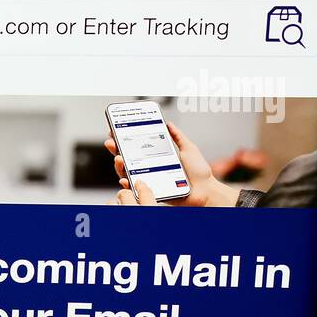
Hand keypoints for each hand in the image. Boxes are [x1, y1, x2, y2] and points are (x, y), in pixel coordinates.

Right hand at [104, 121, 239, 207]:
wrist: (206, 190)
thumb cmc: (199, 173)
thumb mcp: (189, 149)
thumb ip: (178, 137)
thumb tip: (169, 124)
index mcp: (156, 158)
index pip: (136, 147)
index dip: (124, 139)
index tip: (115, 131)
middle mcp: (149, 169)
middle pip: (127, 158)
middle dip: (116, 149)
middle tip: (111, 142)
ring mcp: (148, 180)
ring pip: (127, 173)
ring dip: (119, 165)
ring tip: (119, 158)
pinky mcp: (150, 192)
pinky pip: (135, 189)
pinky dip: (127, 184)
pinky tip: (125, 178)